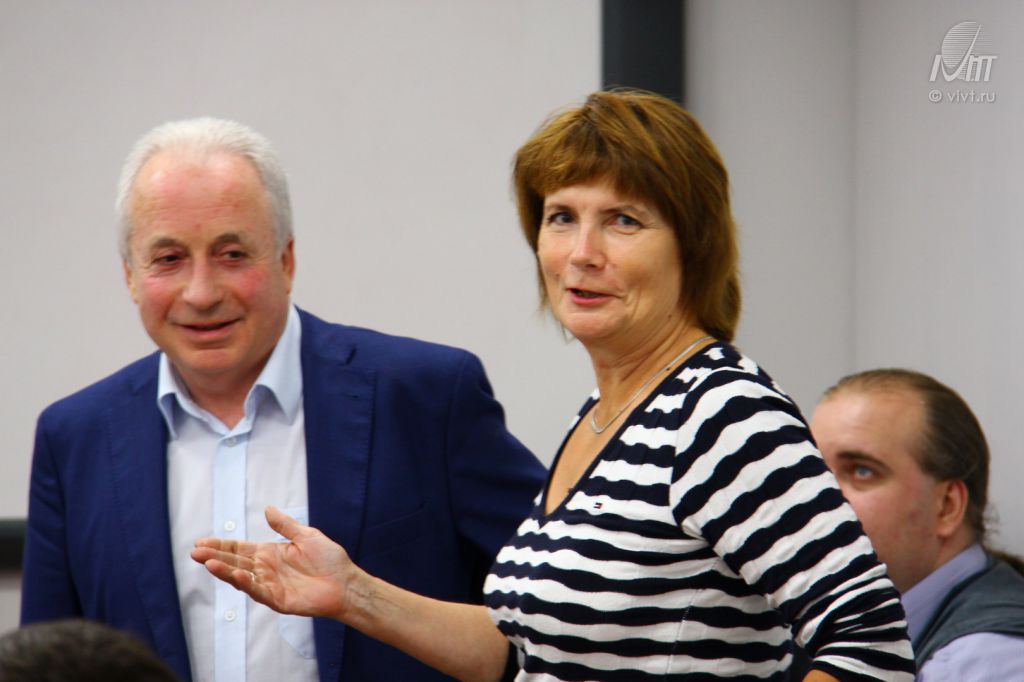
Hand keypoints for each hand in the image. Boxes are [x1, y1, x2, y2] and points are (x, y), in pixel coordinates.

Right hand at [191, 505, 357, 619]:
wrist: (345, 582)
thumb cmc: (329, 559)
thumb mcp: (306, 536)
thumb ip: (285, 525)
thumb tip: (267, 508)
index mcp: (270, 553)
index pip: (239, 549)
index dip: (221, 545)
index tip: (201, 541)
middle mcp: (266, 569)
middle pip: (235, 562)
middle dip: (215, 556)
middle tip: (194, 552)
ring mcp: (270, 585)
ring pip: (241, 578)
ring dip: (224, 571)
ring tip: (207, 562)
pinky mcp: (278, 600)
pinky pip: (258, 591)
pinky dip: (245, 583)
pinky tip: (233, 575)